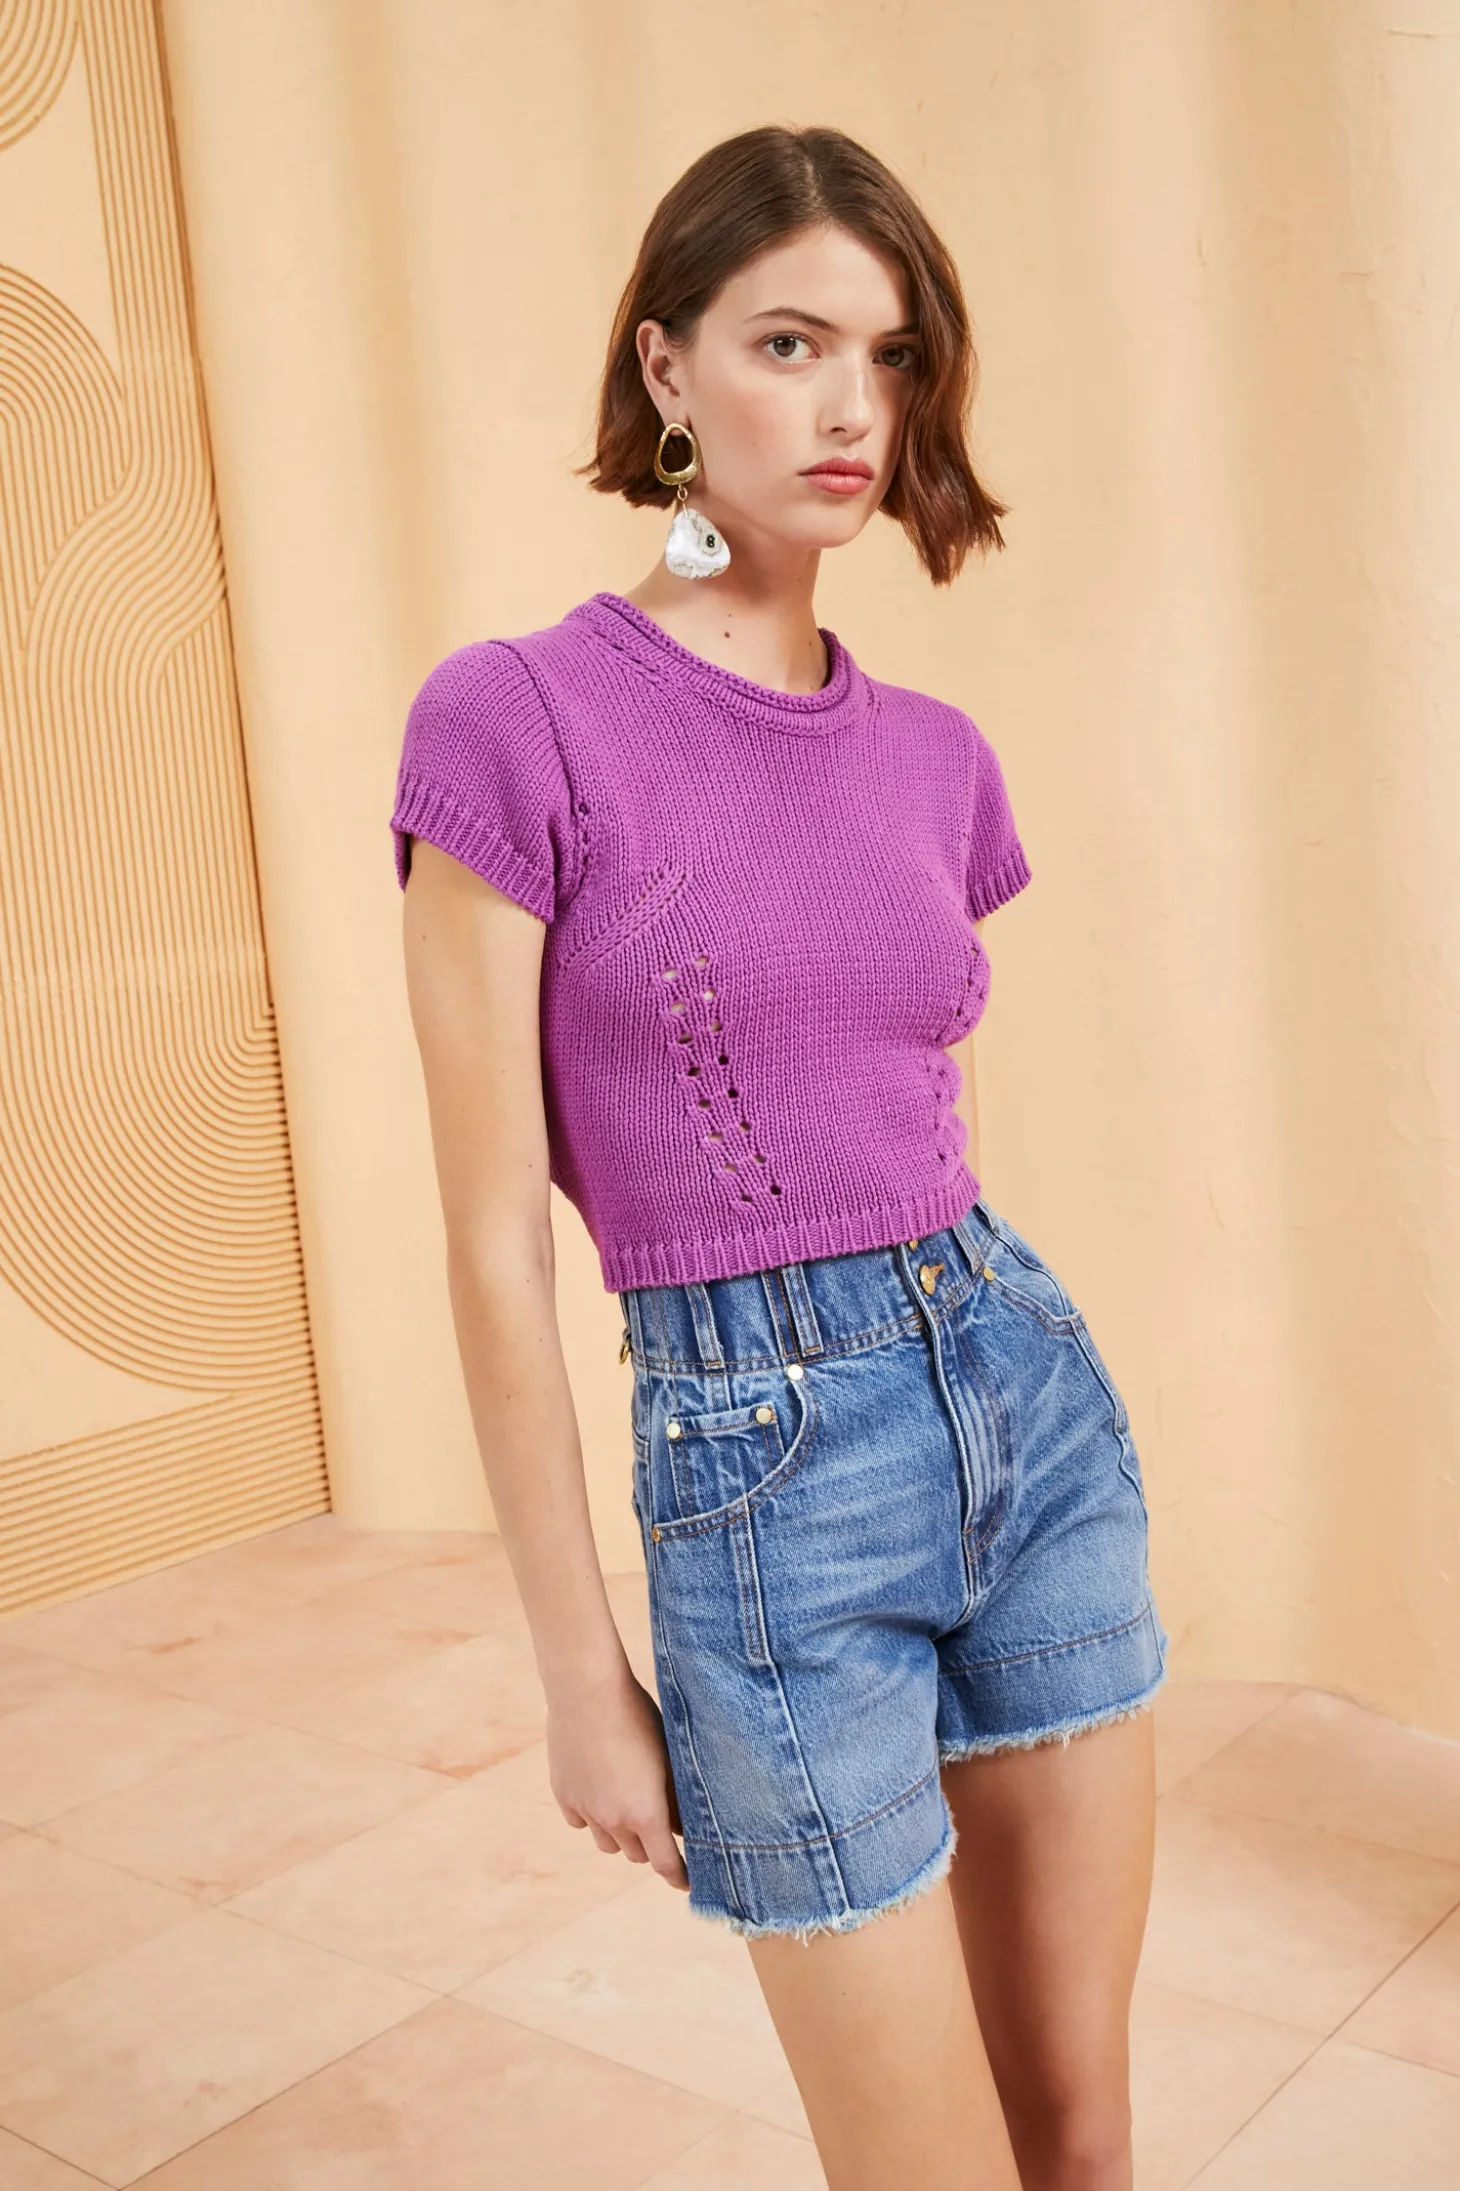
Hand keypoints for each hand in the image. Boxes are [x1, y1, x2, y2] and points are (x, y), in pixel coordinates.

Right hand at [547, 1670, 688, 1890]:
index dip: (679, 1876)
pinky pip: (581, 1821)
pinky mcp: (563, 1795)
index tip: (687, 1883)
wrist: (587, 1692)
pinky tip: (600, 1792)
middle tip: (660, 1826)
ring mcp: (585, 1809)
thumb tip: (684, 1823)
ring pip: (607, 1842)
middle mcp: (614, 1819)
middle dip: (650, 1846)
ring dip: (620, 1834)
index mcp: (646, 1813)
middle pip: (636, 1854)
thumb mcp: (668, 1756)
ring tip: (628, 1808)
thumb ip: (675, 1795)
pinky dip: (592, 1816)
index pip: (665, 1863)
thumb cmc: (639, 1717)